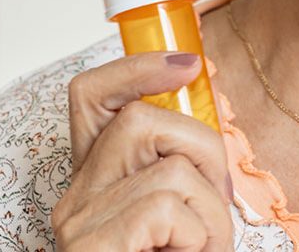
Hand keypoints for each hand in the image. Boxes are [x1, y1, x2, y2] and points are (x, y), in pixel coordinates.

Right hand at [51, 52, 233, 250]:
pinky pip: (167, 207)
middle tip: (220, 198)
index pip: (93, 98)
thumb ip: (183, 173)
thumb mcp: (180, 216)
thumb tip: (217, 131)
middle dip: (203, 147)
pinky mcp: (90, 244)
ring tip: (205, 245)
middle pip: (139, 120)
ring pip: (172, 168)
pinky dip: (199, 234)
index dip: (137, 68)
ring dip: (212, 209)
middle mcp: (78, 196)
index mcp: (96, 181)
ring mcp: (80, 220)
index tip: (187, 65)